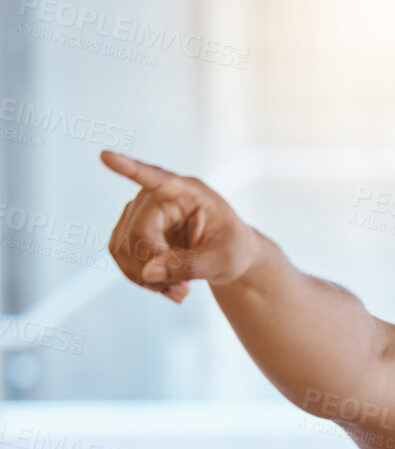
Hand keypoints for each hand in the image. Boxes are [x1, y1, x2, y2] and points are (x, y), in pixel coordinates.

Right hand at [101, 150, 263, 302]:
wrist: (228, 254)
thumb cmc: (232, 249)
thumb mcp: (224, 261)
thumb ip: (190, 266)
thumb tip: (148, 273)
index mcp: (188, 192)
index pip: (157, 178)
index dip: (130, 168)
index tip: (107, 156)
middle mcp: (157, 195)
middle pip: (138, 233)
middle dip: (155, 268)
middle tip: (183, 292)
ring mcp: (140, 210)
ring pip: (123, 247)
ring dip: (146, 277)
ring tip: (178, 290)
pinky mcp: (130, 228)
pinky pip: (120, 255)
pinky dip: (139, 277)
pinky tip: (164, 286)